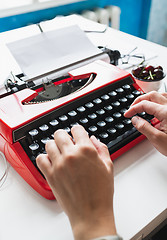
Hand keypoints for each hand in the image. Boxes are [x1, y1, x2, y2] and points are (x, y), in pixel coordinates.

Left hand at [36, 125, 115, 239]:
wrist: (91, 213)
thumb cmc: (101, 192)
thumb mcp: (108, 166)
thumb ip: (101, 148)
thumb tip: (92, 139)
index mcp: (86, 150)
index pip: (76, 129)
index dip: (78, 131)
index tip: (77, 134)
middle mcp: (71, 155)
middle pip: (59, 133)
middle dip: (64, 136)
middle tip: (68, 143)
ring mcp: (58, 164)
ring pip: (48, 144)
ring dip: (55, 146)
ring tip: (60, 152)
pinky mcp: (50, 175)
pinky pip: (40, 158)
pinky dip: (45, 158)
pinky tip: (52, 161)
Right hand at [124, 91, 166, 155]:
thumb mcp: (157, 139)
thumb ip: (143, 127)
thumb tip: (135, 119)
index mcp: (166, 112)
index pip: (145, 104)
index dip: (133, 109)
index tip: (127, 114)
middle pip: (152, 95)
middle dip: (139, 100)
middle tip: (132, 109)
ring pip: (160, 96)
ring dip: (149, 99)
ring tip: (141, 106)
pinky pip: (165, 101)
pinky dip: (156, 102)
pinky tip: (153, 110)